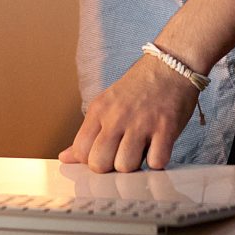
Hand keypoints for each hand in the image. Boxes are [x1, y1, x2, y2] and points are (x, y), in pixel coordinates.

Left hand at [60, 52, 201, 172]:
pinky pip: (156, 162)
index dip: (91, 160)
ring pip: (126, 166)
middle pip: (99, 163)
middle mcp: (117, 116)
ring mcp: (142, 122)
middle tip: (121, 157)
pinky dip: (158, 161)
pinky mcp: (166, 128)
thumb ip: (87, 134)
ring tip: (141, 152)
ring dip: (135, 166)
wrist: (170, 66)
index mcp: (98, 110)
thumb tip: (65, 157)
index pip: (80, 151)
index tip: (104, 156)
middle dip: (110, 168)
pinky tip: (158, 148)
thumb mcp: (106, 104)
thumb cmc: (138, 89)